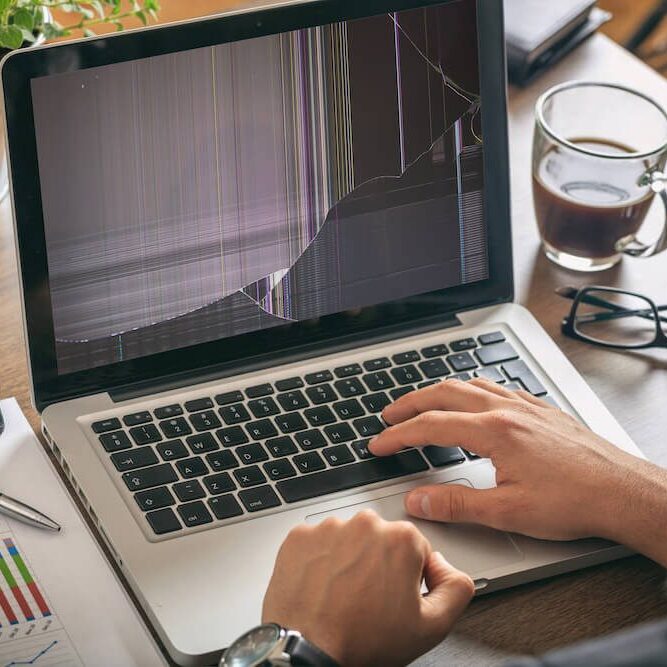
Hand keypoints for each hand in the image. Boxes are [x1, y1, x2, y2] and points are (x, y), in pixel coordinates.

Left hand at [262, 511, 473, 666]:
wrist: (308, 651)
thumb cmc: (363, 641)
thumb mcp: (431, 626)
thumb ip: (456, 588)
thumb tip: (447, 567)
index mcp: (401, 539)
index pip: (415, 549)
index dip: (408, 577)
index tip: (395, 597)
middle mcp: (365, 524)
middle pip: (380, 540)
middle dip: (378, 564)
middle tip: (369, 600)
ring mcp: (329, 527)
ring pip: (348, 539)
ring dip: (348, 560)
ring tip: (343, 595)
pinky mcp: (300, 536)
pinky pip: (317, 543)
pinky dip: (319, 560)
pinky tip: (322, 586)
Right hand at [370, 378, 666, 559]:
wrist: (623, 492)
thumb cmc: (575, 501)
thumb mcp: (508, 512)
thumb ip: (456, 504)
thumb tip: (417, 500)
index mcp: (494, 431)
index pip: (431, 426)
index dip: (399, 435)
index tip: (379, 443)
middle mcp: (507, 410)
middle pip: (445, 393)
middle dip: (410, 403)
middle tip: (389, 415)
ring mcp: (526, 406)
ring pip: (471, 384)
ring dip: (439, 392)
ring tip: (423, 403)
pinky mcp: (541, 410)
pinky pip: (497, 387)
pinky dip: (472, 389)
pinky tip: (475, 399)